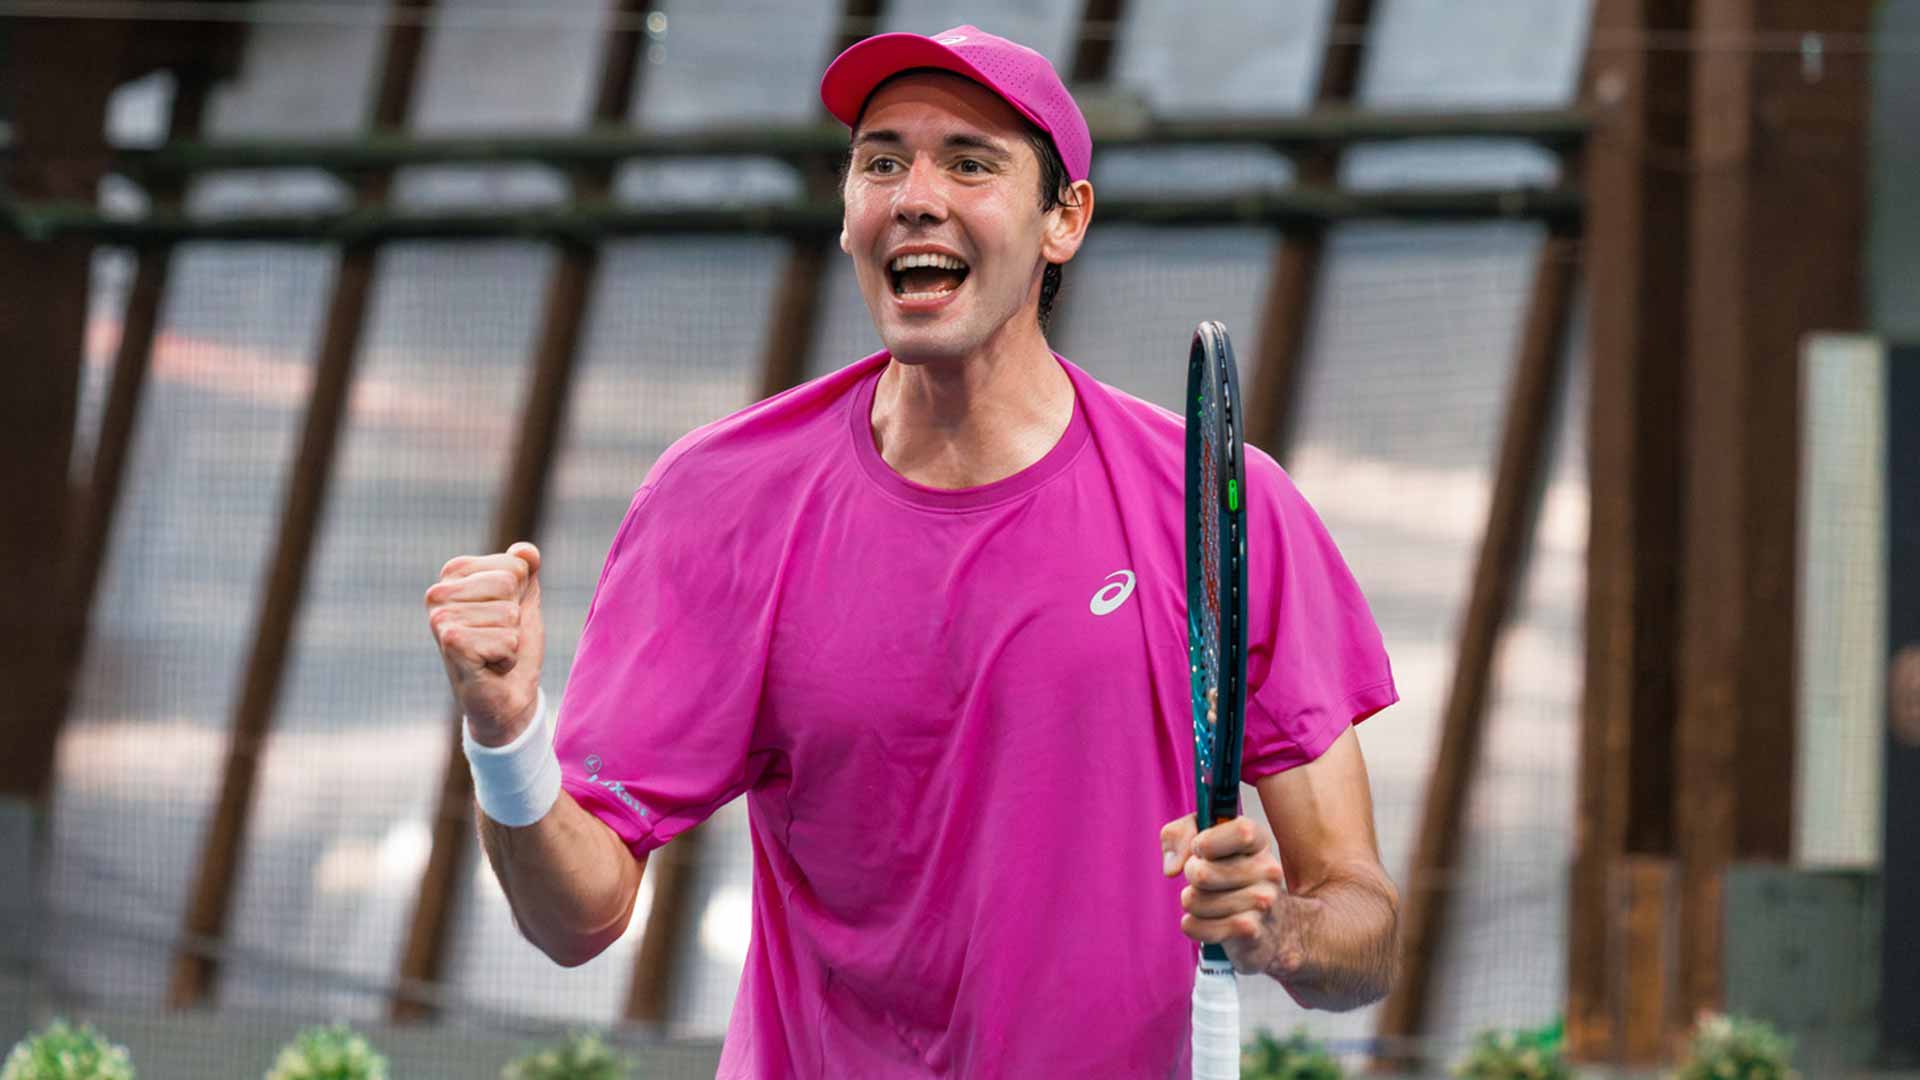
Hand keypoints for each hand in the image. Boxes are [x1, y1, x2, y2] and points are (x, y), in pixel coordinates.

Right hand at [426, 540, 543, 744]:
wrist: (505, 697)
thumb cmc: (510, 643)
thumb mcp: (523, 599)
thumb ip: (525, 569)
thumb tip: (526, 551)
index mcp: (453, 573)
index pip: (514, 564)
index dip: (520, 595)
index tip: (501, 616)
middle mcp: (438, 592)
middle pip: (510, 585)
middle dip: (515, 617)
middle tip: (496, 637)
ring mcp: (440, 618)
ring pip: (509, 614)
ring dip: (511, 640)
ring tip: (492, 652)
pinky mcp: (450, 643)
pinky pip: (507, 640)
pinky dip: (507, 658)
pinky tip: (488, 666)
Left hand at [1161, 813, 1302, 977]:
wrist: (1272, 926)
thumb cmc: (1230, 874)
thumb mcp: (1204, 840)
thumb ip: (1179, 835)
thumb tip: (1173, 868)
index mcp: (1259, 841)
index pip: (1240, 832)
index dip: (1207, 842)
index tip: (1199, 849)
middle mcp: (1268, 870)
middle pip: (1202, 873)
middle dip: (1191, 875)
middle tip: (1203, 878)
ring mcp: (1263, 903)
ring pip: (1194, 901)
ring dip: (1192, 902)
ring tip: (1209, 900)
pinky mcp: (1251, 932)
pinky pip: (1196, 927)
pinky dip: (1192, 925)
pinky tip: (1208, 922)